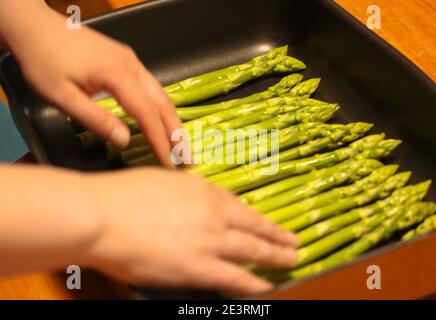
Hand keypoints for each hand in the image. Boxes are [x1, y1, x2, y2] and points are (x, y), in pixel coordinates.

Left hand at [0, 1, 180, 166]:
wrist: (34, 26)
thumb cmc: (43, 61)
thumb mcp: (61, 96)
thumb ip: (95, 119)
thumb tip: (125, 141)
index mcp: (117, 74)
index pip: (147, 114)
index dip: (160, 140)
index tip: (169, 164)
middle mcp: (132, 65)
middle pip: (163, 102)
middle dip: (176, 132)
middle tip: (187, 158)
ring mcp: (131, 60)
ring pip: (161, 93)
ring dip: (171, 119)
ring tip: (180, 143)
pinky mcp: (126, 59)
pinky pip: (152, 86)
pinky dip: (161, 107)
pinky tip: (162, 119)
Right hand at [84, 169, 297, 296]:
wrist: (105, 215)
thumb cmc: (125, 194)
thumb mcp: (162, 181)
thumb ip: (184, 193)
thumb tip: (192, 201)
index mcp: (205, 191)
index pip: (240, 207)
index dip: (258, 218)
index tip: (269, 224)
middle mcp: (215, 215)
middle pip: (255, 228)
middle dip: (278, 237)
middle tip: (294, 243)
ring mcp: (210, 242)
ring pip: (253, 251)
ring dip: (276, 257)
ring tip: (291, 260)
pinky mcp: (198, 268)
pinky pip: (235, 278)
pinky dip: (254, 283)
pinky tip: (267, 286)